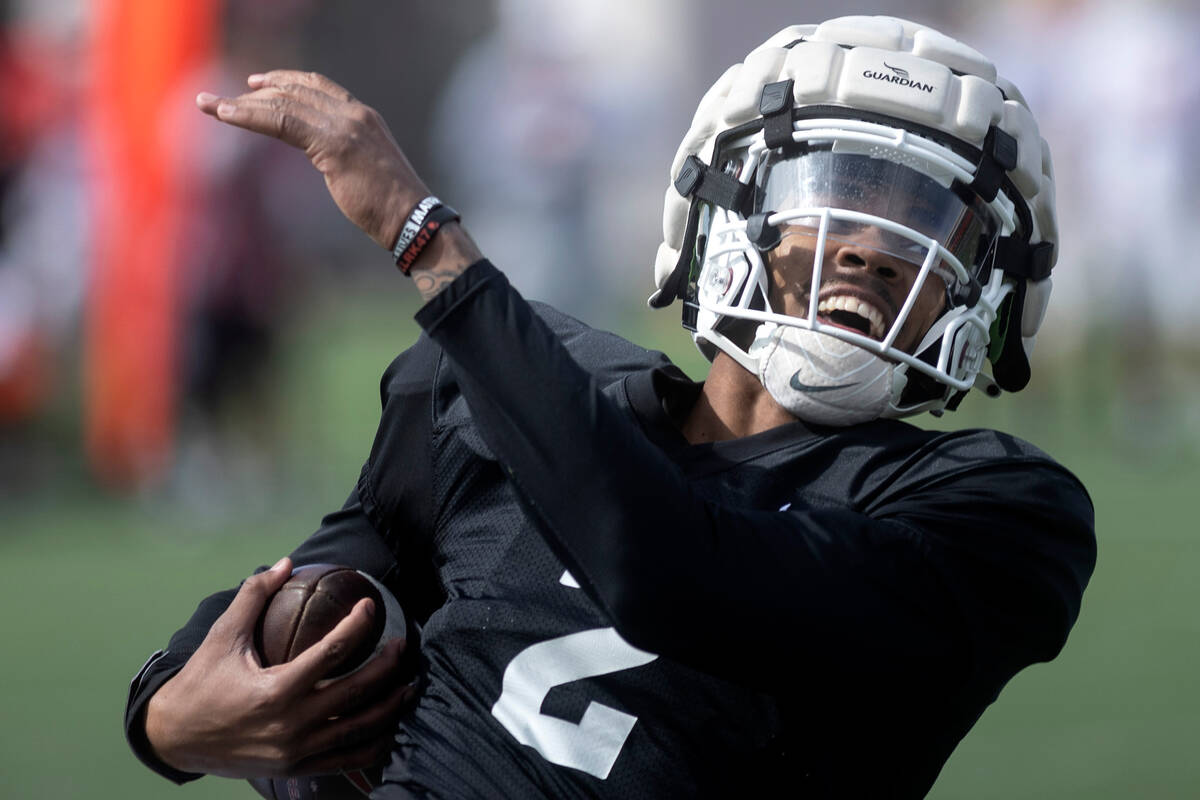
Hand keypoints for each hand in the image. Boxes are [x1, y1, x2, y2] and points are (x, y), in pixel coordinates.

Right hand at [144, 558, 416, 778]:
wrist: (174, 737)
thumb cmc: (201, 681)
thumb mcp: (222, 636)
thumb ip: (253, 596)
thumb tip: (285, 561)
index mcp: (275, 690)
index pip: (332, 652)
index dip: (357, 625)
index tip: (370, 605)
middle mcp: (290, 724)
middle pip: (356, 692)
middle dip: (386, 667)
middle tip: (402, 646)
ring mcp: (296, 750)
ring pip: (358, 729)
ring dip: (389, 707)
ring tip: (409, 685)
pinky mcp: (295, 768)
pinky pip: (346, 760)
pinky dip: (372, 744)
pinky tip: (389, 727)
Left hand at [196, 71, 426, 250]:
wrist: (412, 220)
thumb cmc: (391, 206)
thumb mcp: (365, 169)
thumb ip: (344, 154)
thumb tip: (327, 159)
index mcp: (363, 117)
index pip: (317, 86)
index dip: (284, 80)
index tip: (256, 83)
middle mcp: (354, 114)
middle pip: (294, 90)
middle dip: (254, 92)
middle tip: (220, 101)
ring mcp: (345, 127)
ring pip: (283, 103)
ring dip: (241, 104)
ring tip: (209, 106)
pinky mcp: (334, 146)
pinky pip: (282, 122)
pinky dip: (251, 117)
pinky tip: (227, 117)